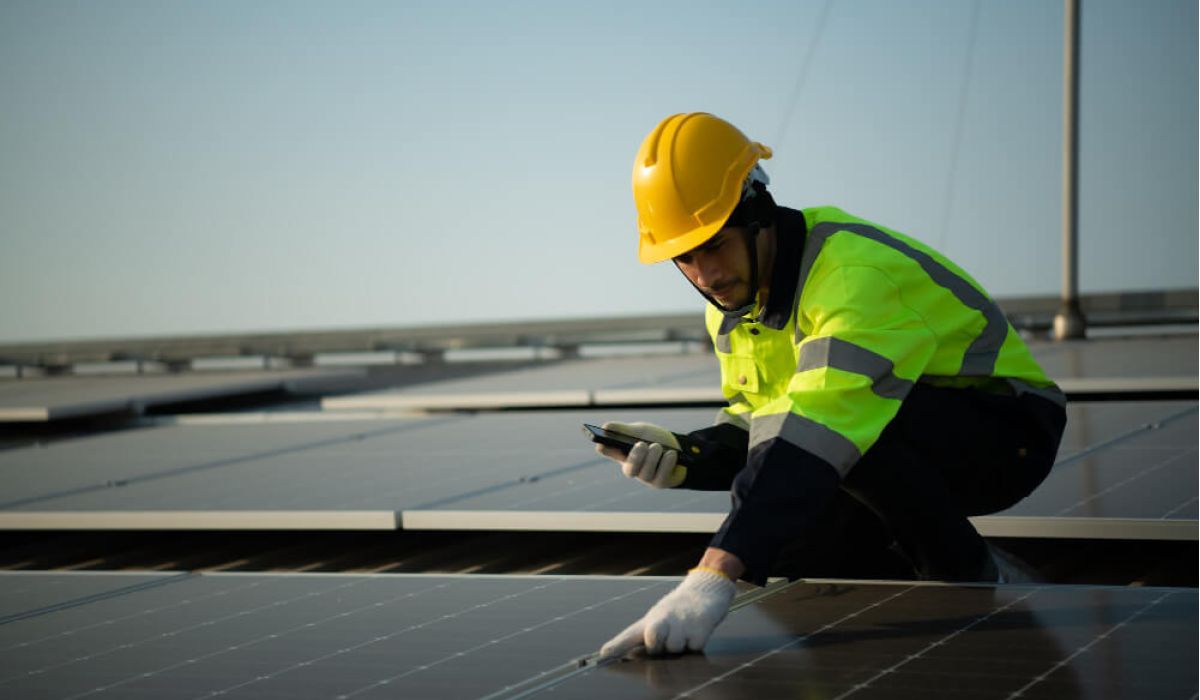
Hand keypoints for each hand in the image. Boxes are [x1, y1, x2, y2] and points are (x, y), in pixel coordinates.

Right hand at [595, 421, 686, 488]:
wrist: (677, 448)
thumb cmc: (653, 439)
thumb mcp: (640, 431)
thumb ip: (625, 430)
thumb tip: (606, 427)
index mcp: (622, 452)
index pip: (607, 451)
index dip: (604, 448)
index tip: (602, 442)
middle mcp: (632, 468)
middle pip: (629, 469)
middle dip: (635, 457)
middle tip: (641, 444)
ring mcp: (646, 477)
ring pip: (646, 473)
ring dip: (653, 458)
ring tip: (658, 446)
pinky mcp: (660, 482)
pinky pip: (661, 477)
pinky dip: (666, 464)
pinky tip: (671, 453)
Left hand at [597, 568, 735, 659]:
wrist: (704, 591)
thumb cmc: (676, 612)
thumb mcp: (658, 620)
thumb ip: (645, 638)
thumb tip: (630, 655)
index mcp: (649, 620)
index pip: (629, 635)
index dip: (616, 646)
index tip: (603, 655)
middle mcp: (662, 620)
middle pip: (653, 643)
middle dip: (658, 647)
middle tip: (666, 640)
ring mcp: (681, 623)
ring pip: (675, 649)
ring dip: (680, 647)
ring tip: (684, 633)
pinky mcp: (699, 628)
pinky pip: (693, 648)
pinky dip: (695, 644)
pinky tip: (695, 631)